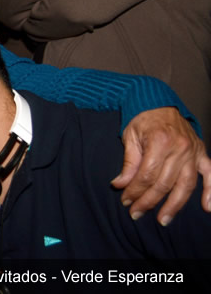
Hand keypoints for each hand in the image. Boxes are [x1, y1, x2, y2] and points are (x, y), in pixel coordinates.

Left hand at [112, 107, 210, 224]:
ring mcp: (193, 152)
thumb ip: (128, 163)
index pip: (147, 175)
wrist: (159, 103)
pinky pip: (210, 174)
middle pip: (164, 183)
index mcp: (159, 141)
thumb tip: (120, 184)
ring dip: (174, 205)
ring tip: (163, 219)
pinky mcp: (201, 153)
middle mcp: (180, 148)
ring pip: (185, 185)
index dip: (135, 190)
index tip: (125, 200)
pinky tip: (208, 207)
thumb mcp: (130, 137)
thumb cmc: (142, 120)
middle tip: (136, 213)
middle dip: (148, 201)